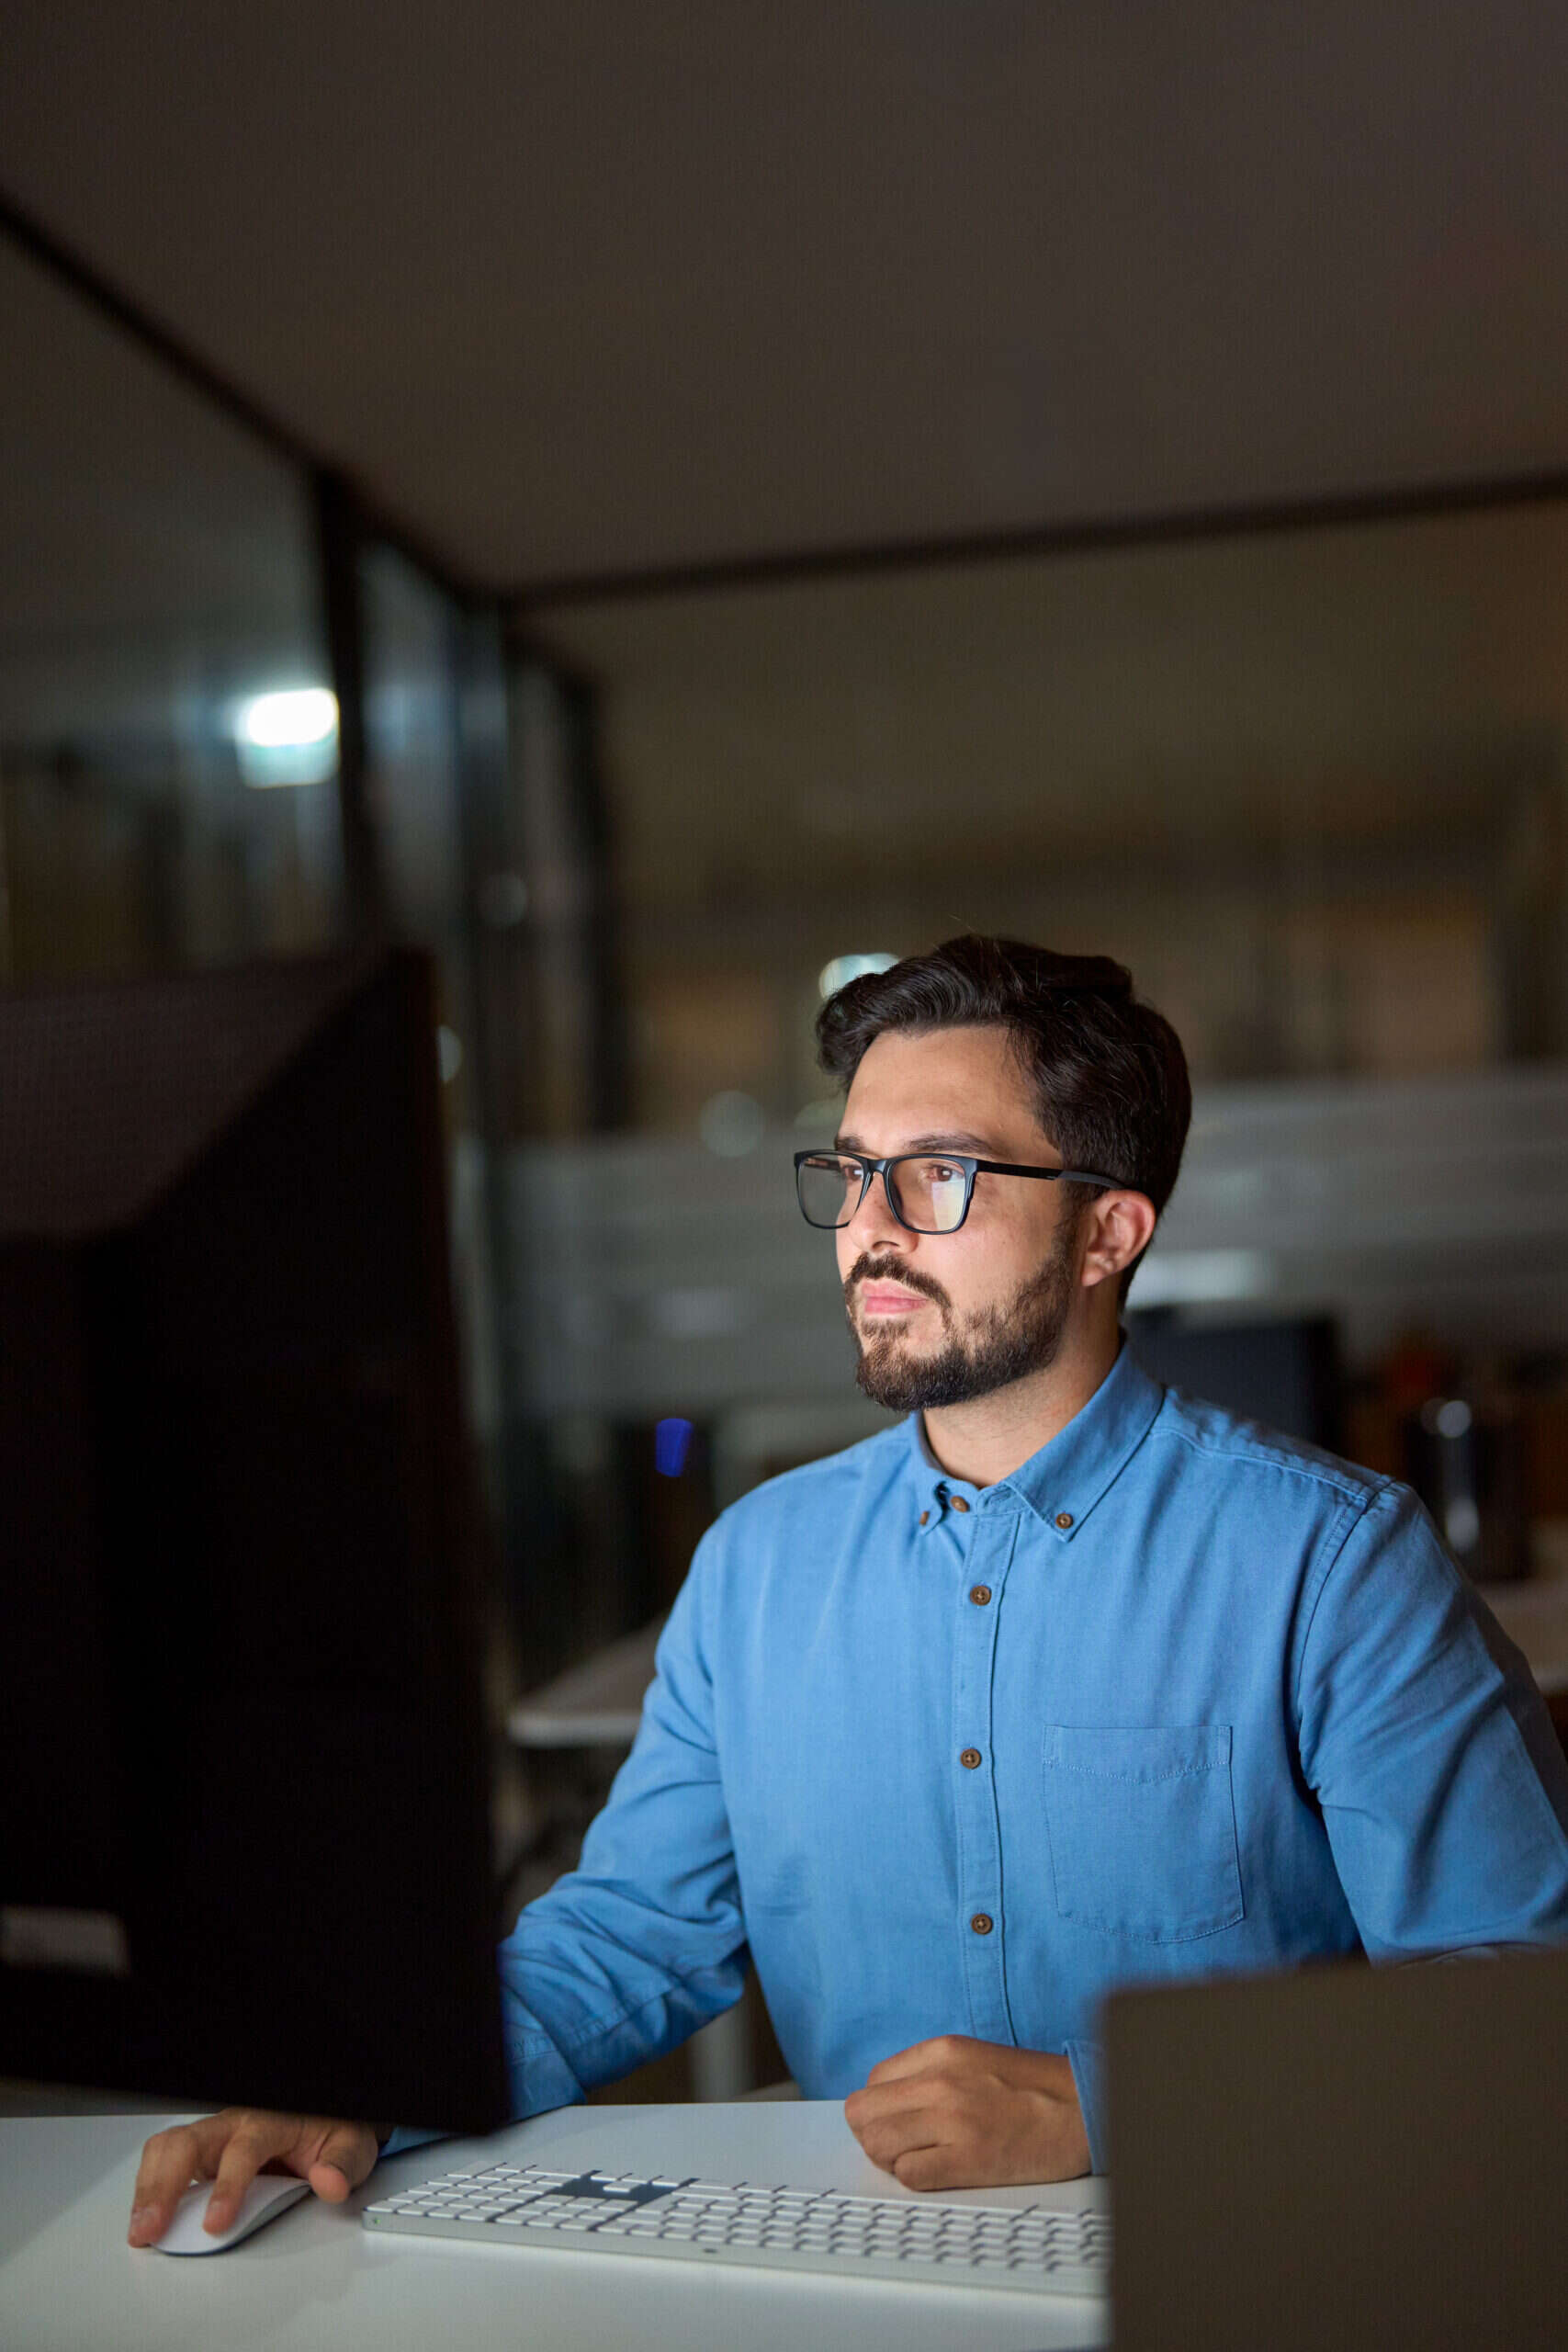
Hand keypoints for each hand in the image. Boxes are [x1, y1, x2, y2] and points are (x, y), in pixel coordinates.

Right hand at [128, 2109, 379, 2246]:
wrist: (321, 2121)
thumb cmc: (330, 2132)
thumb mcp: (350, 2146)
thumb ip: (341, 2165)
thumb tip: (328, 2183)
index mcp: (271, 2121)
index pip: (243, 2149)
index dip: (227, 2186)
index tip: (215, 2223)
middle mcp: (235, 2124)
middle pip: (189, 2142)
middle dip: (166, 2185)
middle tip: (152, 2228)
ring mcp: (214, 2138)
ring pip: (169, 2147)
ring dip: (149, 2187)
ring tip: (140, 2230)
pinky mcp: (201, 2155)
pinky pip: (165, 2160)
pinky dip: (148, 2186)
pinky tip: (143, 2216)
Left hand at [843, 2034, 1090, 2191]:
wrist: (1082, 2109)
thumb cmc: (1032, 2088)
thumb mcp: (973, 2057)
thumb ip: (929, 2072)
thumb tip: (887, 2102)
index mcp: (941, 2051)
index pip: (872, 2082)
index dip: (881, 2109)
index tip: (898, 2122)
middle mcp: (941, 2081)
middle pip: (863, 2113)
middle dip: (874, 2134)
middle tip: (901, 2146)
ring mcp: (954, 2120)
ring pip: (877, 2145)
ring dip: (890, 2159)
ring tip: (921, 2158)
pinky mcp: (969, 2159)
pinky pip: (909, 2175)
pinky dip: (915, 2178)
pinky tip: (939, 2172)